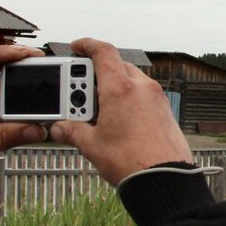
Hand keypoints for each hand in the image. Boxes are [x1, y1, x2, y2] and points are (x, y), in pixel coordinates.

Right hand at [49, 38, 193, 184]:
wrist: (165, 181)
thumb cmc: (131, 161)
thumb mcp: (91, 145)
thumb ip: (72, 131)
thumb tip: (59, 128)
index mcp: (121, 89)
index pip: (103, 52)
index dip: (87, 44)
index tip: (77, 47)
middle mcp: (142, 88)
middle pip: (116, 67)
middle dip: (96, 75)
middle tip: (78, 92)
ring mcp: (157, 99)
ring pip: (131, 82)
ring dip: (112, 88)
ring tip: (96, 112)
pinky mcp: (166, 112)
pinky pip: (144, 97)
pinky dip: (128, 100)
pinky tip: (117, 121)